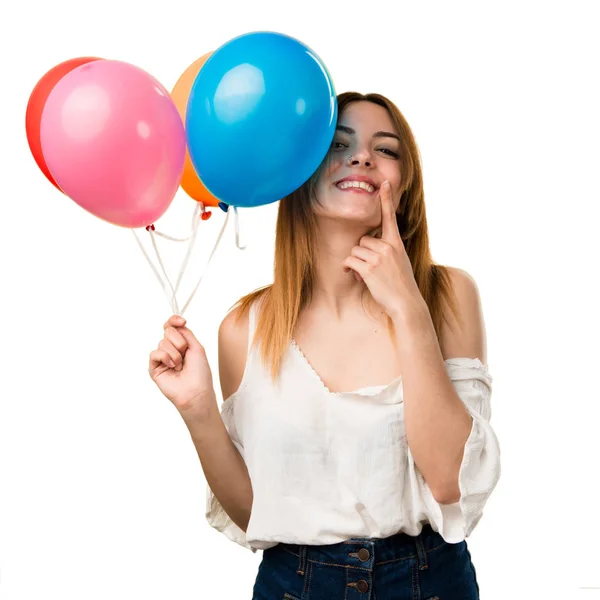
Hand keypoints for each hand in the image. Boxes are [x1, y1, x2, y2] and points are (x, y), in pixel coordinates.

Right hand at [149, 315, 215, 418]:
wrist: (196, 391)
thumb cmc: (200, 373)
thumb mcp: (196, 347)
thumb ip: (186, 333)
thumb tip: (176, 324)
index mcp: (182, 344)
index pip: (172, 326)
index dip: (174, 320)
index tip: (182, 321)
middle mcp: (171, 349)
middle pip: (168, 331)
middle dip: (179, 341)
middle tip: (185, 353)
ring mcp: (162, 359)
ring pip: (162, 342)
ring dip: (175, 353)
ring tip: (180, 366)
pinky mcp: (154, 368)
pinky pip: (155, 353)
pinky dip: (165, 358)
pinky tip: (172, 367)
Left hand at [343, 180, 423, 318]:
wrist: (406, 302)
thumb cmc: (401, 284)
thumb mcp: (399, 261)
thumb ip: (386, 250)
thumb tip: (364, 248)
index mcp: (396, 243)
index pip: (389, 217)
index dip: (386, 199)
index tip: (384, 182)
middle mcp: (388, 247)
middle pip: (362, 240)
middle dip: (362, 254)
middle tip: (370, 269)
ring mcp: (378, 257)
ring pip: (354, 251)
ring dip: (356, 264)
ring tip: (367, 276)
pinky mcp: (369, 268)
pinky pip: (350, 261)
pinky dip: (349, 269)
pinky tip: (357, 277)